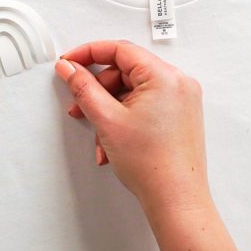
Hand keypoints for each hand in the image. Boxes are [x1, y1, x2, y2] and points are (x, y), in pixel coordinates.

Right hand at [54, 40, 210, 218]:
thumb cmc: (153, 165)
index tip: (69, 62)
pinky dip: (124, 118)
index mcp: (165, 76)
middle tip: (80, 106)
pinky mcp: (179, 116)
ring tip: (99, 136)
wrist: (176, 200)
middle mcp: (178, 84)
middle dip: (98, 91)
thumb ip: (83, 87)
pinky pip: (145, 105)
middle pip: (125, 71)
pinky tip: (113, 142)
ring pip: (132, 91)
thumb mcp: (107, 119)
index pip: (120, 50)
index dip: (88, 53)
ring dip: (109, 110)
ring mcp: (181, 101)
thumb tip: (70, 68)